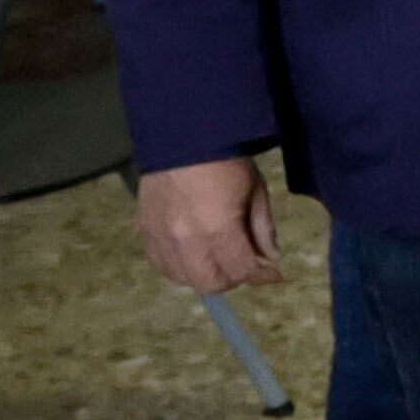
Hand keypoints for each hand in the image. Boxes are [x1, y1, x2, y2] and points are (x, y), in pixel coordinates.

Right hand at [135, 157, 281, 293]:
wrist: (183, 136)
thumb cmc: (227, 161)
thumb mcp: (256, 192)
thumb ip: (263, 229)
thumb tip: (271, 259)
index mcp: (217, 229)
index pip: (241, 270)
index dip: (263, 276)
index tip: (274, 274)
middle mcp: (185, 239)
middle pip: (210, 283)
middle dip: (233, 279)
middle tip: (245, 265)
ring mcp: (160, 236)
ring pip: (182, 278)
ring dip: (204, 275)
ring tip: (219, 260)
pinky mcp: (144, 229)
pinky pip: (160, 264)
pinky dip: (179, 267)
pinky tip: (193, 256)